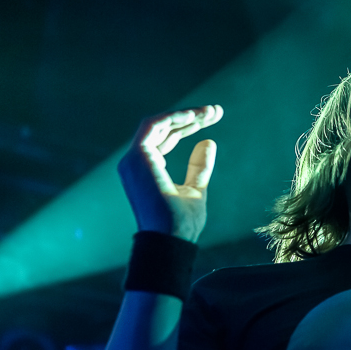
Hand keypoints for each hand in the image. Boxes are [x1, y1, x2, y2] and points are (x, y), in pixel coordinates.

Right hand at [118, 105, 222, 242]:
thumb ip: (199, 167)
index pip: (166, 139)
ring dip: (185, 115)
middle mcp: (136, 162)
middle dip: (190, 117)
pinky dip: (173, 118)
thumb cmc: (182, 222)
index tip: (214, 117)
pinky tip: (194, 116)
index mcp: (147, 169)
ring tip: (211, 112)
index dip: (189, 126)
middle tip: (216, 111)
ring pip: (158, 124)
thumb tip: (208, 141)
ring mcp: (134, 159)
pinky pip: (153, 126)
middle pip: (163, 129)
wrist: (172, 238)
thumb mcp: (196, 189)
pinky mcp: (138, 157)